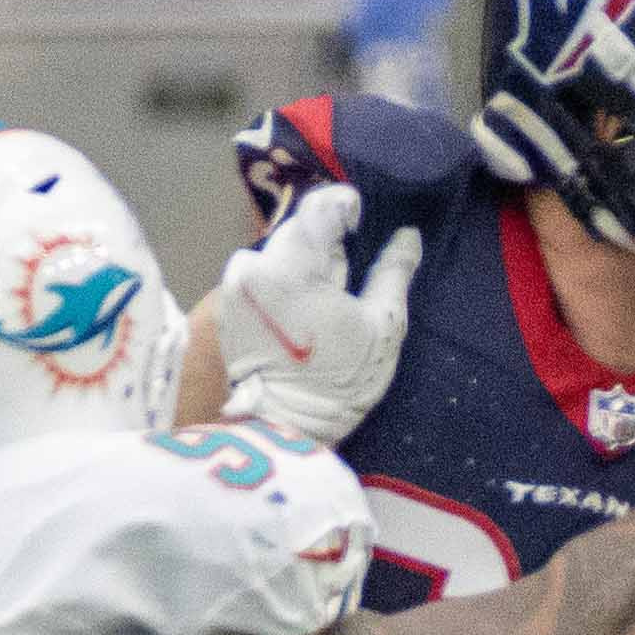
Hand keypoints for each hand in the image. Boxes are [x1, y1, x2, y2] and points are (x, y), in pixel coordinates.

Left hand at [205, 188, 423, 447]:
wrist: (284, 428)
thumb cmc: (340, 382)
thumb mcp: (382, 327)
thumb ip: (393, 273)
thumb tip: (407, 236)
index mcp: (292, 267)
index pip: (319, 206)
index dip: (346, 206)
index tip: (363, 220)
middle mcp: (254, 266)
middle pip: (298, 231)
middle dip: (325, 245)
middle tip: (350, 276)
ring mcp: (235, 286)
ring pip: (279, 253)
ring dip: (303, 265)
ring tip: (326, 300)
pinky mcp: (227, 305)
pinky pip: (261, 276)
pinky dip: (283, 284)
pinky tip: (303, 313)